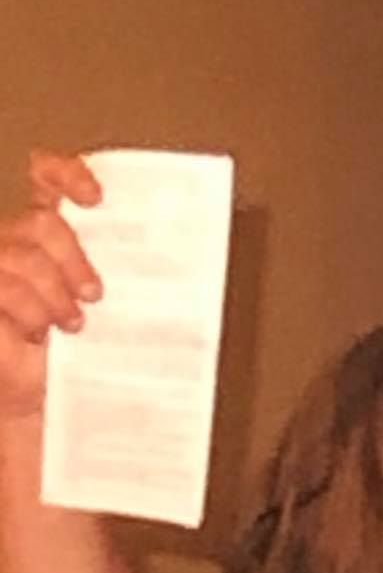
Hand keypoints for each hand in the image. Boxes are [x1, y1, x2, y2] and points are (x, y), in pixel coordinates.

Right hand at [0, 151, 103, 420]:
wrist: (44, 398)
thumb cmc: (80, 355)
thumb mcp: (111, 310)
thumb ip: (125, 275)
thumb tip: (175, 258)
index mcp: (50, 235)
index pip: (47, 179)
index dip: (67, 174)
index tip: (96, 197)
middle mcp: (16, 243)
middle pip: (42, 223)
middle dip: (73, 258)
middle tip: (95, 295)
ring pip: (22, 258)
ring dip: (53, 294)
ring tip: (71, 325)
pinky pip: (3, 286)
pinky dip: (29, 311)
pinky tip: (37, 334)